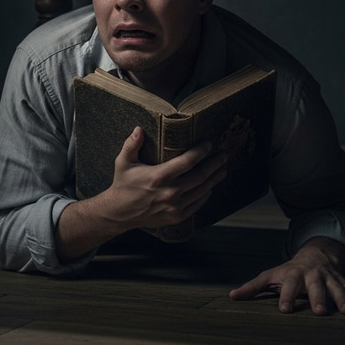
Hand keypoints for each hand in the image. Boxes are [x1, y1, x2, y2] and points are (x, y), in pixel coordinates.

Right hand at [103, 126, 228, 229]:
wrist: (120, 213)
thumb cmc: (123, 184)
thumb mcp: (123, 162)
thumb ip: (131, 144)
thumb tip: (139, 128)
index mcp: (158, 176)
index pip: (186, 162)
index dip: (200, 152)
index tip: (208, 145)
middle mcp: (169, 192)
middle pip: (199, 176)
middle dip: (214, 164)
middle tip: (224, 155)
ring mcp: (174, 206)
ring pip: (201, 191)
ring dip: (214, 179)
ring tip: (223, 169)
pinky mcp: (176, 216)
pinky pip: (196, 205)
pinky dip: (206, 195)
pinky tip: (210, 187)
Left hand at [229, 237, 344, 315]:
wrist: (314, 253)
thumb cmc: (288, 270)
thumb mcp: (270, 275)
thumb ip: (252, 287)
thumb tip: (231, 296)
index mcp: (293, 274)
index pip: (288, 286)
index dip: (285, 297)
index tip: (284, 310)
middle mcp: (312, 275)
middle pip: (315, 287)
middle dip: (318, 298)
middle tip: (320, 312)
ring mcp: (329, 277)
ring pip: (336, 288)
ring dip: (342, 299)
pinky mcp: (342, 281)